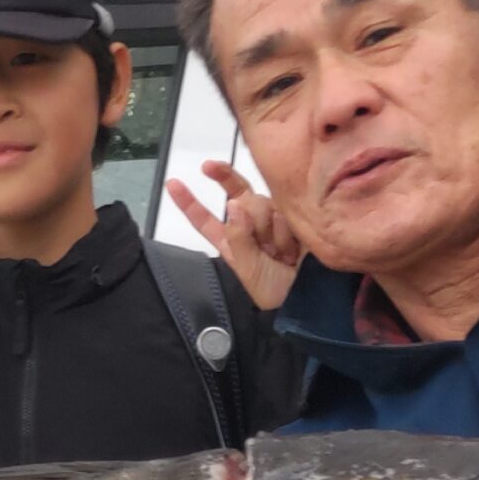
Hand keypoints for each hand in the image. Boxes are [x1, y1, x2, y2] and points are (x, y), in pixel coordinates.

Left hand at [166, 158, 302, 311]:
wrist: (306, 296)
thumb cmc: (272, 291)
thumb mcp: (248, 269)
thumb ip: (239, 237)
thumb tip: (233, 203)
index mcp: (229, 239)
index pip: (204, 218)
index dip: (188, 201)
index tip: (172, 183)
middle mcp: (248, 223)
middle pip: (241, 199)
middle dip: (253, 221)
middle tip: (267, 249)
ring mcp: (271, 217)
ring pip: (265, 202)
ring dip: (274, 230)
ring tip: (283, 254)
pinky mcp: (293, 215)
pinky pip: (287, 208)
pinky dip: (289, 230)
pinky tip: (294, 248)